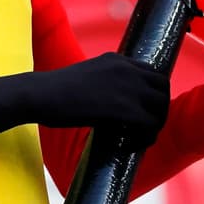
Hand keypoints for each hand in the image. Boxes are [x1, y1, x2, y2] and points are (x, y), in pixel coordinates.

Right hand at [29, 53, 168, 144]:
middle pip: (164, 87)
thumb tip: (116, 104)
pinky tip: (129, 144)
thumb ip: (107, 83)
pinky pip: (150, 124)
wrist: (40, 94)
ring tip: (138, 138)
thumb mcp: (88, 77)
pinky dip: (145, 138)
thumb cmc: (55, 91)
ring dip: (154, 124)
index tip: (145, 110)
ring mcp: (126, 86)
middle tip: (145, 127)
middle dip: (159, 109)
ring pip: (161, 106)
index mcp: (117, 59)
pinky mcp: (123, 108)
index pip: (154, 72)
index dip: (154, 93)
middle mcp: (126, 68)